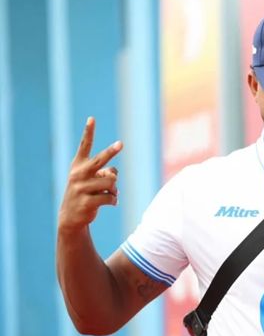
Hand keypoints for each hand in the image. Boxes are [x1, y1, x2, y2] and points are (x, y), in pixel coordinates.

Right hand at [58, 117, 122, 232]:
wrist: (71, 217)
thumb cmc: (85, 192)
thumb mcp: (91, 180)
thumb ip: (104, 172)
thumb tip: (113, 175)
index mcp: (78, 165)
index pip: (84, 146)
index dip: (88, 132)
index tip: (91, 118)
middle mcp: (78, 174)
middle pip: (100, 160)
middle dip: (111, 151)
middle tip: (121, 143)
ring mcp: (81, 188)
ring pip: (111, 181)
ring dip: (115, 189)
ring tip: (110, 193)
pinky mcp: (86, 202)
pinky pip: (110, 197)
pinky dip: (114, 200)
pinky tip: (109, 203)